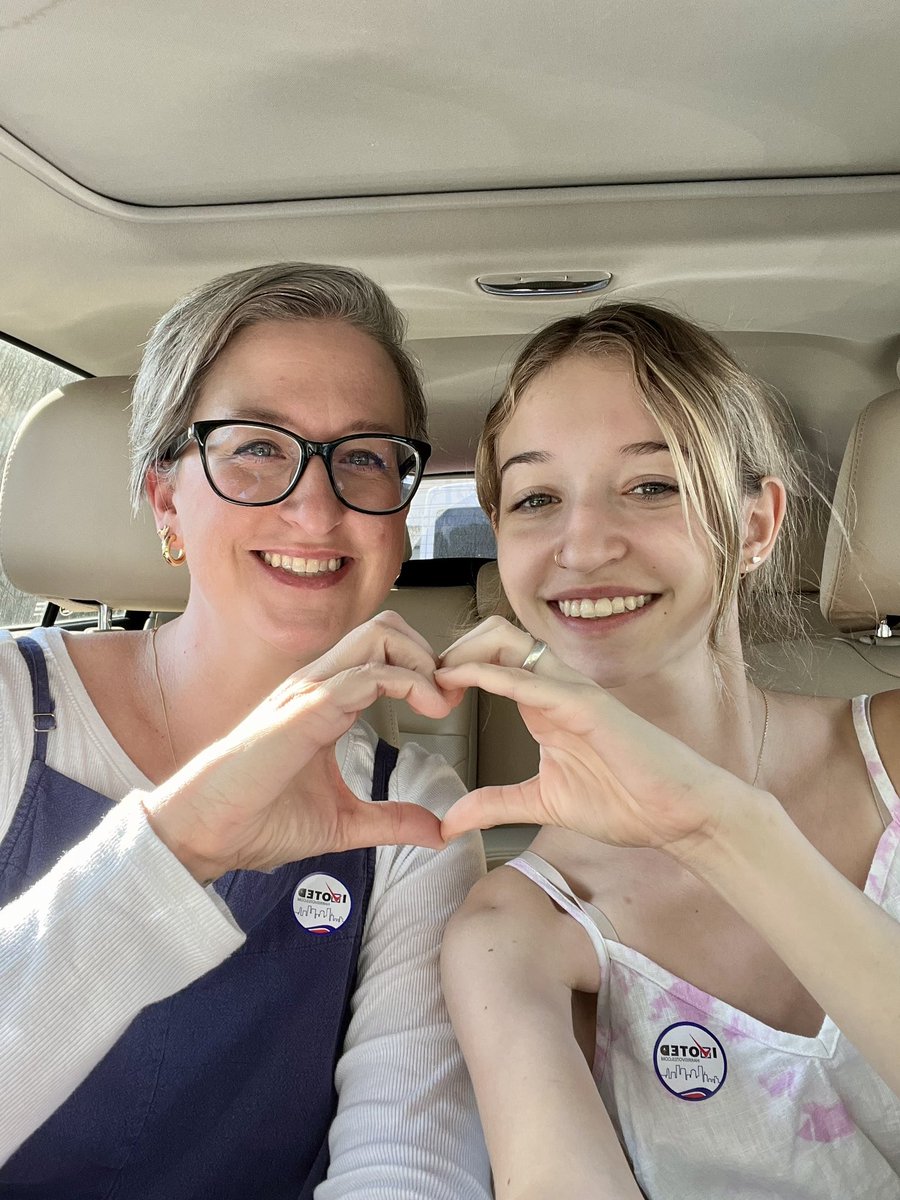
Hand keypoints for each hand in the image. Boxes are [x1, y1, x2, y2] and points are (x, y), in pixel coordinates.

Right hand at [144, 611, 455, 880]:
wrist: (205, 834)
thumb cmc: (257, 821)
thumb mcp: (343, 823)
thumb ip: (390, 820)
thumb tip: (437, 831)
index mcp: (324, 701)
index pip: (381, 653)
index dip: (423, 670)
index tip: (446, 705)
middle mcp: (317, 685)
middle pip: (385, 628)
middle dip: (428, 654)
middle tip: (447, 697)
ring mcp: (310, 691)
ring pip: (379, 635)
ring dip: (421, 662)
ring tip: (438, 702)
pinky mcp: (306, 708)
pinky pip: (366, 673)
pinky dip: (407, 682)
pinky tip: (425, 710)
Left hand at [436, 618, 750, 861]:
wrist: (676, 814)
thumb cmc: (624, 800)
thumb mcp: (541, 803)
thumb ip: (494, 804)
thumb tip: (448, 822)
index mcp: (542, 702)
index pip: (489, 659)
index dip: (450, 667)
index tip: (420, 696)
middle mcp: (554, 686)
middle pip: (492, 635)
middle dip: (450, 649)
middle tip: (421, 685)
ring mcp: (571, 691)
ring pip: (508, 641)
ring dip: (464, 654)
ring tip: (435, 684)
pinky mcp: (588, 706)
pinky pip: (533, 680)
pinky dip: (493, 676)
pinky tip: (461, 683)